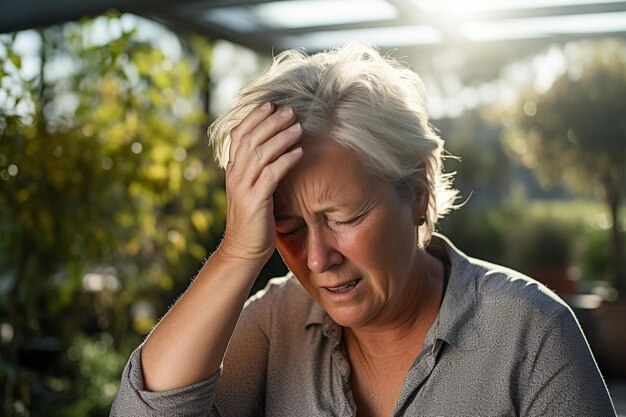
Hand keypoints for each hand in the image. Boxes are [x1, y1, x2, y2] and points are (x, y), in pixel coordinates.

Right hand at [219, 102, 302, 264]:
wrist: (242, 251)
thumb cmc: (253, 220)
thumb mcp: (252, 190)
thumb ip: (257, 171)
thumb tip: (274, 151)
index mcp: (233, 170)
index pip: (238, 136)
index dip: (253, 118)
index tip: (271, 104)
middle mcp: (235, 175)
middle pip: (250, 140)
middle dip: (271, 122)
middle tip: (290, 110)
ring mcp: (243, 188)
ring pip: (260, 154)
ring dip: (281, 138)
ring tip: (298, 127)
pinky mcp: (255, 201)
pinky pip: (270, 175)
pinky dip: (285, 161)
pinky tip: (299, 152)